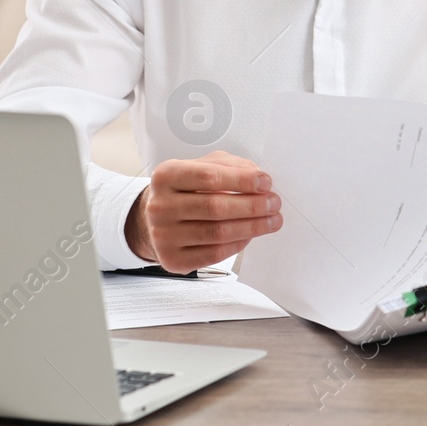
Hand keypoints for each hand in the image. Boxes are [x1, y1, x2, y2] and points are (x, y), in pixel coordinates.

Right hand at [125, 149, 281, 272]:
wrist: (152, 219)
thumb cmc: (182, 190)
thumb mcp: (201, 166)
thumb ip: (229, 165)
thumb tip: (256, 176)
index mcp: (166, 176)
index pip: (209, 176)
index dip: (242, 180)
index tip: (265, 182)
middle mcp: (160, 206)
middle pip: (215, 207)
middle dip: (252, 205)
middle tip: (273, 203)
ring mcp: (163, 235)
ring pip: (217, 233)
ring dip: (252, 227)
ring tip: (271, 220)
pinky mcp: (172, 259)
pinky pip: (214, 254)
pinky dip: (238, 244)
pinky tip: (250, 235)